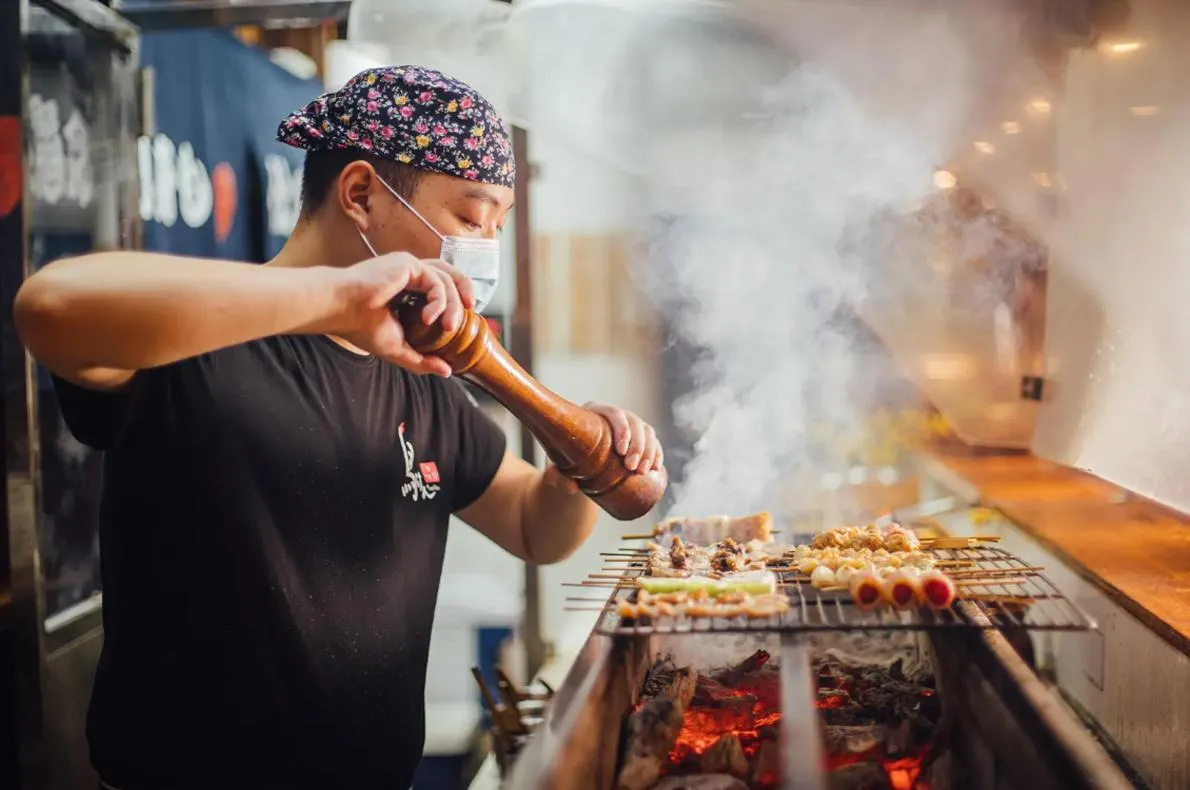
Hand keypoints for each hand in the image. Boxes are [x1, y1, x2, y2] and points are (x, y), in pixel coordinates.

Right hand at [329, 252, 475, 375]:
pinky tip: (430, 318)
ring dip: (453, 304)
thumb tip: (448, 371)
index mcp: (408, 290)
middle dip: (464, 292)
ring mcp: (409, 267)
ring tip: (448, 327)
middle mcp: (410, 275)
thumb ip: (422, 359)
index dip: (455, 301)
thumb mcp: (397, 348)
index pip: (440, 288)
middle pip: (449, 275)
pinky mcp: (408, 263)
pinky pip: (436, 280)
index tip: (460, 321)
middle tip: (471, 313)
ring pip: (446, 278)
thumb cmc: (360, 326)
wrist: (339, 310)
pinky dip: (439, 300)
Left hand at [543, 403, 663, 492]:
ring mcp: (628, 426)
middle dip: (638, 445)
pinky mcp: (639, 440)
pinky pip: (653, 442)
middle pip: (634, 422)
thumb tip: (572, 488)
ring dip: (650, 450)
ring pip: (647, 431)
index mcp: (594, 413)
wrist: (575, 470)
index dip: (622, 429)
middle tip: (632, 468)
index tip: (621, 451)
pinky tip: (656, 467)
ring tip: (643, 471)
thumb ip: (556, 477)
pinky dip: (657, 453)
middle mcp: (614, 416)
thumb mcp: (557, 469)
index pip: (614, 413)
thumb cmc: (564, 464)